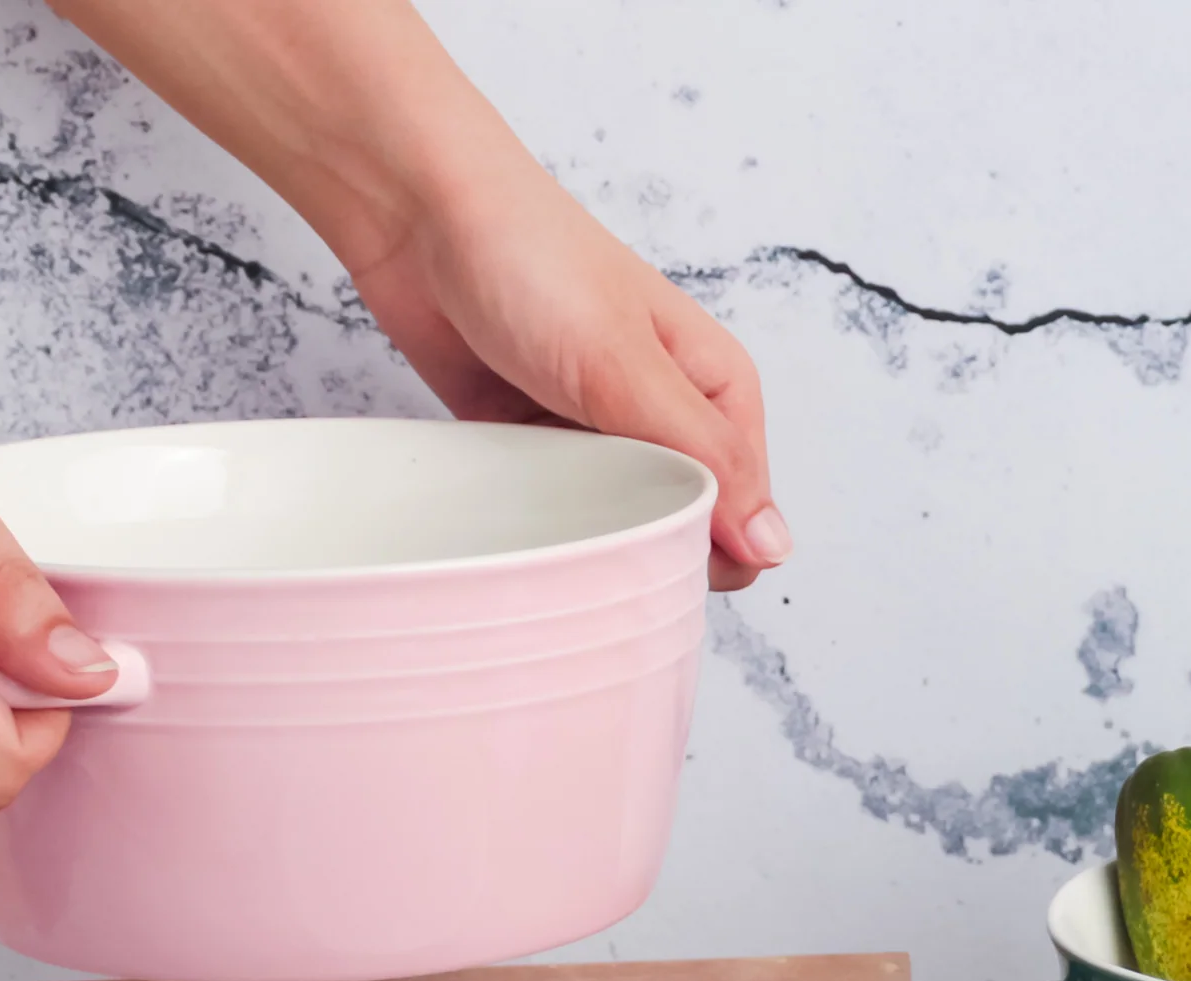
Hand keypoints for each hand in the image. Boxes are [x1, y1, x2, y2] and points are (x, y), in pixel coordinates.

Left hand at [55, 0, 789, 592]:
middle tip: (594, 531)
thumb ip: (703, 460)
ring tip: (550, 512)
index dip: (708, 551)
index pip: (746, 516)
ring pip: (618, 530)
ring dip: (589, 537)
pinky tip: (518, 510)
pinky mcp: (540, 450)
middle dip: (648, 547)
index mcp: (719, 392)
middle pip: (685, 531)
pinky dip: (541, 520)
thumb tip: (771, 546)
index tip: (653, 550)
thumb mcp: (628, 368)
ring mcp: (603, 437)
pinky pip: (557, 515)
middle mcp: (669, 418)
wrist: (419, 220)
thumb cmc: (532, 262)